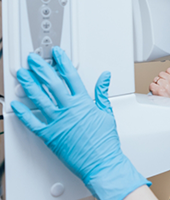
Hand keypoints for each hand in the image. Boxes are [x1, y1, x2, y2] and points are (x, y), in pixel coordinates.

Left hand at [11, 46, 149, 199]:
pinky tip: (16, 104)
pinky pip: (32, 122)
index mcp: (83, 102)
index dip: (63, 62)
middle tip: (33, 59)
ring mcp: (58, 122)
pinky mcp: (49, 136)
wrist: (101, 161)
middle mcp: (69, 109)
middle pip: (52, 83)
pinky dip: (23, 113)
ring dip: (29, 85)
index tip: (57, 53)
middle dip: (41, 68)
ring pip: (40, 99)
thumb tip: (104, 77)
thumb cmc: (105, 140)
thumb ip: (102, 92)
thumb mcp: (107, 111)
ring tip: (22, 74)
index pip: (71, 76)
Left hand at [149, 67, 169, 104]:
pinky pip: (151, 85)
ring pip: (156, 79)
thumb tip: (166, 78)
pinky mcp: (159, 90)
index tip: (165, 78)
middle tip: (162, 86)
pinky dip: (152, 89)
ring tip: (160, 90)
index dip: (166, 74)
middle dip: (160, 80)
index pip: (169, 70)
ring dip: (156, 85)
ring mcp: (165, 85)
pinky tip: (156, 93)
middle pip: (161, 74)